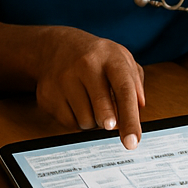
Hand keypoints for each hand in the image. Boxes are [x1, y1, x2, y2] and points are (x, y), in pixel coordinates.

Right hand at [34, 28, 145, 147]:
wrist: (57, 46)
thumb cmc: (96, 58)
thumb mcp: (121, 59)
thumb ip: (135, 83)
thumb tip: (138, 108)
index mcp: (110, 57)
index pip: (124, 90)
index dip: (130, 118)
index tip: (132, 141)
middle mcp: (86, 65)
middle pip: (102, 108)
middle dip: (109, 122)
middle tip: (111, 124)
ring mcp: (64, 79)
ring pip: (86, 120)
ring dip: (94, 120)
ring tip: (91, 102)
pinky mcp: (48, 94)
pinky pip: (69, 124)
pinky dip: (78, 121)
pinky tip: (76, 103)